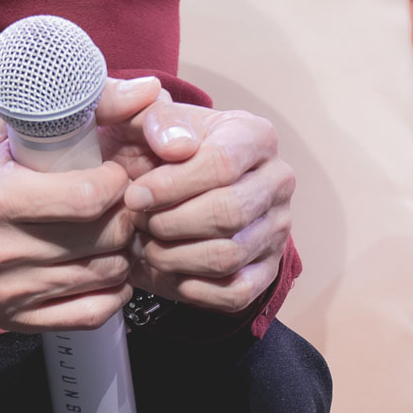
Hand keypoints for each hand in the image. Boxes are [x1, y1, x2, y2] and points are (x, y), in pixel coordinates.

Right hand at [0, 77, 170, 333]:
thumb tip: (151, 91)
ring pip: (105, 276)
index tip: (112, 170)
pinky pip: (92, 313)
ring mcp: (3, 290)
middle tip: (120, 200)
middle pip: (102, 239)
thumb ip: (90, 99)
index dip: (115, 180)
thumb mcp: (19, 115)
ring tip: (109, 227)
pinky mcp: (12, 318)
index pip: (86, 198)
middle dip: (125, 214)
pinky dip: (112, 289)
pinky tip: (102, 261)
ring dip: (121, 250)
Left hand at [114, 97, 294, 315]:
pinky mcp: (268, 269)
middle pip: (229, 213)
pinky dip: (192, 288)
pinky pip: (235, 292)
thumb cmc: (159, 150)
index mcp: (256, 136)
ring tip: (145, 244)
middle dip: (171, 223)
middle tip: (138, 222)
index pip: (222, 163)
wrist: (168, 183)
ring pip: (228, 256)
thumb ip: (156, 120)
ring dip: (174, 256)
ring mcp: (277, 228)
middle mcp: (277, 181)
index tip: (134, 195)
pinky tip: (166, 269)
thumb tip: (174, 146)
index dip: (171, 185)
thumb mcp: (149, 122)